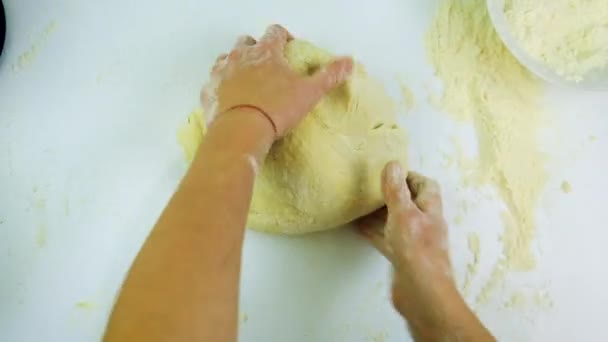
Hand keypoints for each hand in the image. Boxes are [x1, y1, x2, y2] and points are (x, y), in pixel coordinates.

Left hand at [201, 24, 353, 137]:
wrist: (240, 131)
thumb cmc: (276, 109)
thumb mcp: (309, 93)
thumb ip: (329, 76)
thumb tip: (349, 62)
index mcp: (265, 52)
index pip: (275, 33)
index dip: (283, 37)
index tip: (289, 46)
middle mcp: (240, 57)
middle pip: (246, 42)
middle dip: (256, 48)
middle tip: (266, 64)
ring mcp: (221, 73)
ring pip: (226, 59)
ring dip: (235, 64)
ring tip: (246, 80)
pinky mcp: (208, 92)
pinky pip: (212, 82)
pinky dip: (220, 86)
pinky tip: (228, 97)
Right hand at [356, 161, 454, 316]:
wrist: (421, 293)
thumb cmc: (416, 249)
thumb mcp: (404, 213)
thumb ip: (396, 190)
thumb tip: (393, 164)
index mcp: (430, 209)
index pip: (426, 185)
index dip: (410, 176)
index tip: (390, 172)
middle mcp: (424, 223)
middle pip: (410, 203)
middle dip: (392, 194)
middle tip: (371, 187)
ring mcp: (413, 242)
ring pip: (395, 221)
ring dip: (381, 213)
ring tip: (361, 203)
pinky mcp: (401, 257)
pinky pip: (385, 239)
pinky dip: (373, 231)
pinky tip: (357, 227)